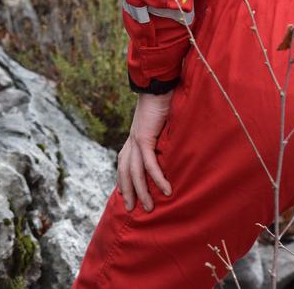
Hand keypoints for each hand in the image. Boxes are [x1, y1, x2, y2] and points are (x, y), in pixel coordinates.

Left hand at [117, 92, 172, 211]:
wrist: (159, 84)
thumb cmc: (163, 101)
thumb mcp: (161, 124)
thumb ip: (162, 137)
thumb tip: (170, 149)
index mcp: (134, 137)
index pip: (124, 162)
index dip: (123, 179)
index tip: (125, 195)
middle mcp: (132, 140)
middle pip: (125, 171)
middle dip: (128, 191)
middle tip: (132, 209)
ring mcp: (136, 139)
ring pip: (135, 172)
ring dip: (142, 191)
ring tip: (151, 207)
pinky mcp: (144, 137)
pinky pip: (149, 163)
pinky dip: (157, 178)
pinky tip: (165, 190)